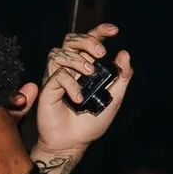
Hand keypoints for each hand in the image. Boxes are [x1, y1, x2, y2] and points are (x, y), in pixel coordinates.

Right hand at [32, 23, 130, 154]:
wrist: (73, 142)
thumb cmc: (91, 123)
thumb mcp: (114, 99)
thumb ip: (121, 77)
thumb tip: (124, 54)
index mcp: (87, 67)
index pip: (90, 41)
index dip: (100, 31)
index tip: (114, 31)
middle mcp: (71, 68)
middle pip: (71, 40)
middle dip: (87, 41)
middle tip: (100, 54)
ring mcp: (57, 76)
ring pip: (59, 52)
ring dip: (77, 59)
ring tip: (89, 74)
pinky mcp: (48, 87)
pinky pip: (57, 74)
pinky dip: (70, 83)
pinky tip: (79, 97)